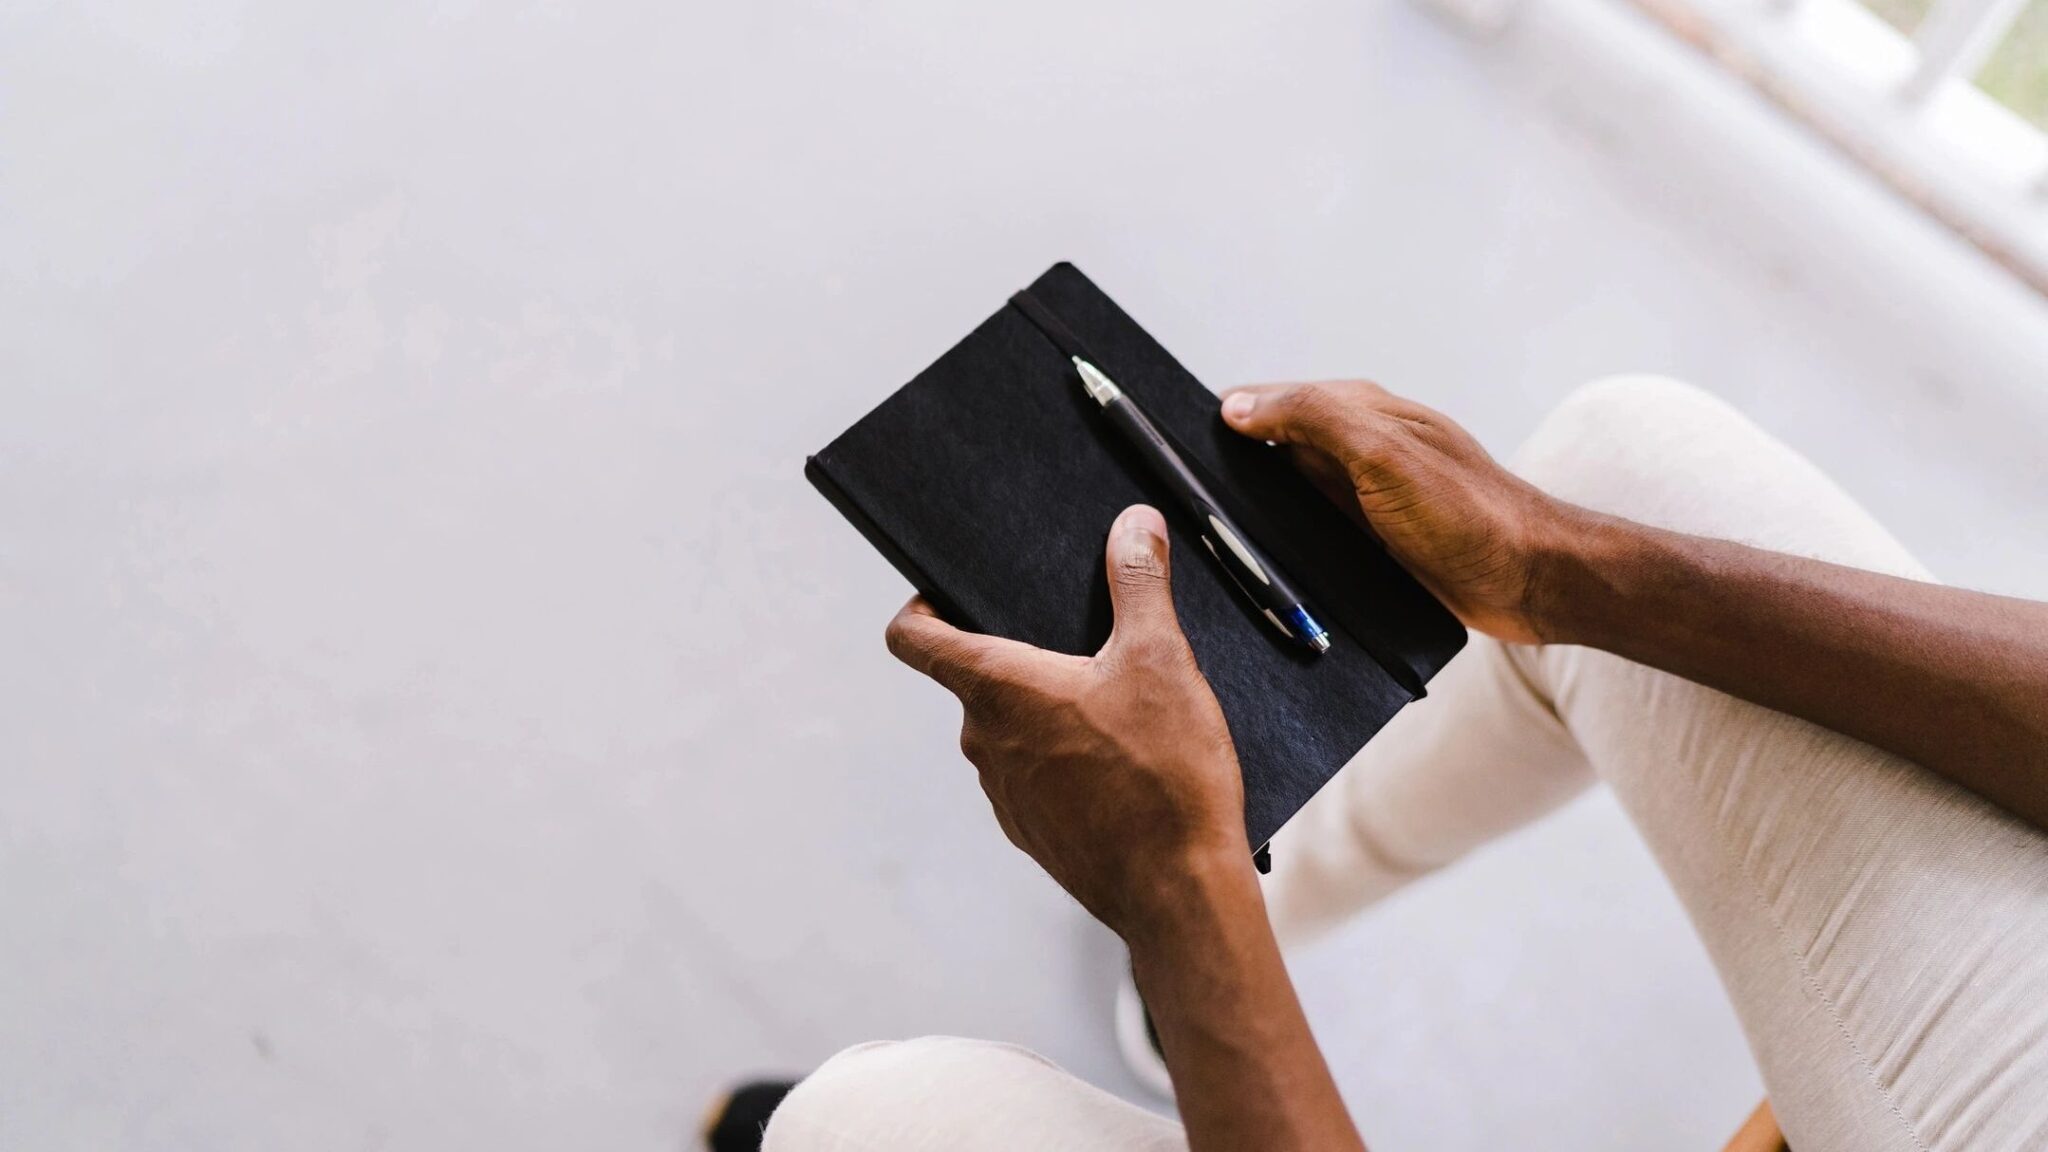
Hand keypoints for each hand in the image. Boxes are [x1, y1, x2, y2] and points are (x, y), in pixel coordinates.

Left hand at [884, 504, 1251, 937]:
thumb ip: (1139, 582)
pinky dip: (1066, 763)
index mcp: (996, 689)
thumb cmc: (1164, 776)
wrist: (1180, 892)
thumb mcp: (1161, 659)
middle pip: (976, 680)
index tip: (945, 594)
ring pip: (1010, 732)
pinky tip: (1125, 765)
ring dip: (1048, 714)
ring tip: (1119, 709)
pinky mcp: (1033, 832)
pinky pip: (1035, 779)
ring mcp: (1004, 794)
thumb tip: (1133, 523)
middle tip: (1083, 644)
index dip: (921, 607)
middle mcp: (983, 742)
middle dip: (1022, 657)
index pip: (914, 638)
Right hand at [1220, 380, 1579, 643]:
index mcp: (1362, 413)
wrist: (1530, 580)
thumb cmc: (1469, 513)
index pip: (1273, 402)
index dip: (1228, 417)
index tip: (1178, 440)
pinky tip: (1266, 571)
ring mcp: (1366, 499)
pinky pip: (1312, 538)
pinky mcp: (1372, 543)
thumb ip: (1311, 418)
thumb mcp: (1381, 452)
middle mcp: (1360, 451)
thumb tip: (1238, 405)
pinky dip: (1286, 548)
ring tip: (1217, 541)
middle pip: (1274, 451)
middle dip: (1233, 470)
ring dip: (1259, 516)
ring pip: (1288, 499)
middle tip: (1187, 499)